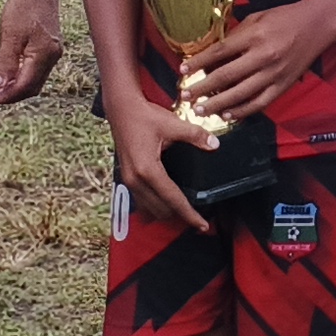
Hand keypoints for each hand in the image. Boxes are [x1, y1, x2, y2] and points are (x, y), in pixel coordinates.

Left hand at [0, 0, 63, 104]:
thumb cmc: (25, 4)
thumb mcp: (9, 34)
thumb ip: (4, 63)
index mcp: (45, 55)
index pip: (25, 86)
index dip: (7, 96)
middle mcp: (53, 56)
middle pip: (32, 87)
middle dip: (12, 94)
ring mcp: (53, 52)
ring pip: (35, 79)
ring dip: (17, 86)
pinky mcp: (49, 46)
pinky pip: (36, 69)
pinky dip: (22, 75)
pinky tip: (10, 72)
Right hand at [105, 83, 222, 233]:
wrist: (121, 109)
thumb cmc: (144, 116)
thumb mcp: (172, 124)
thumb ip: (195, 135)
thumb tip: (214, 145)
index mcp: (148, 170)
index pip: (173, 200)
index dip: (189, 215)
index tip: (203, 226)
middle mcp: (136, 180)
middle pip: (162, 210)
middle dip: (180, 216)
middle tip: (198, 219)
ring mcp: (128, 181)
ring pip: (150, 209)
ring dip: (168, 213)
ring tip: (185, 213)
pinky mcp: (127, 178)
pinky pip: (142, 202)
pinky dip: (155, 206)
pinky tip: (167, 203)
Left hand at [175, 3, 334, 125]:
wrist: (317, 26)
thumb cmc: (284, 18)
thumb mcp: (256, 18)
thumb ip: (234, 36)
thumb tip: (211, 54)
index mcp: (254, 36)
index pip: (219, 52)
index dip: (199, 63)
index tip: (182, 71)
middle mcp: (263, 56)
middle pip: (226, 76)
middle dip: (202, 88)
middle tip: (185, 96)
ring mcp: (274, 74)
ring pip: (240, 94)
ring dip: (217, 104)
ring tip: (201, 110)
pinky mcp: (283, 86)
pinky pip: (259, 103)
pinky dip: (242, 111)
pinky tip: (227, 115)